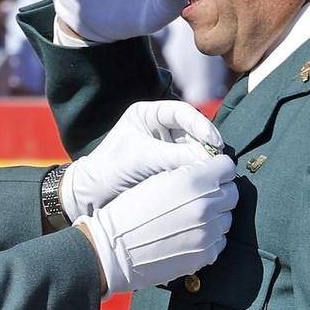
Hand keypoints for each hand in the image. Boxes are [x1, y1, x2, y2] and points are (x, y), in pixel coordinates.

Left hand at [63, 100, 223, 220]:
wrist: (91, 197)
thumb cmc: (108, 169)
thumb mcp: (141, 157)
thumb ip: (175, 156)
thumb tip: (210, 160)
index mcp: (148, 114)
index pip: (182, 112)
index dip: (201, 125)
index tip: (214, 142)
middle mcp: (159, 128)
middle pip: (193, 131)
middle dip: (206, 145)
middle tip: (219, 162)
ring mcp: (166, 148)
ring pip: (194, 150)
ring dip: (204, 161)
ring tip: (213, 173)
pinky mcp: (169, 168)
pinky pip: (189, 167)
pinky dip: (197, 174)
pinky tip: (204, 181)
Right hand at [75, 156, 235, 294]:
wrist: (113, 250)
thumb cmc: (127, 212)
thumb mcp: (155, 180)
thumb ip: (185, 173)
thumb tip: (205, 171)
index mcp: (193, 181)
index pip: (227, 167)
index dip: (218, 169)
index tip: (210, 174)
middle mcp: (206, 206)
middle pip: (232, 193)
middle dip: (220, 192)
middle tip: (202, 197)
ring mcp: (208, 233)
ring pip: (227, 218)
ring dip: (215, 216)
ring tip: (193, 219)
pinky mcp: (205, 255)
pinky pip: (219, 242)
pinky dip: (210, 238)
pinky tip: (191, 236)